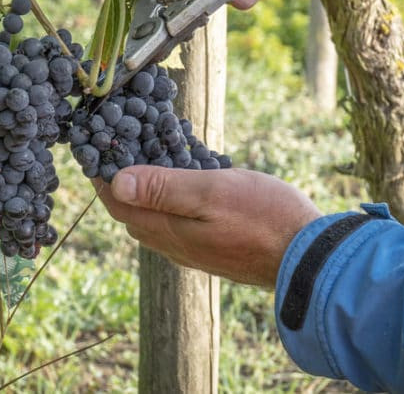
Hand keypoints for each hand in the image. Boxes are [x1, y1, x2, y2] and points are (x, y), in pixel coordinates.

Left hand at [95, 165, 321, 286]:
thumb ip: (164, 189)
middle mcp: (176, 246)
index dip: (102, 177)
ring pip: (157, 220)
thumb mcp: (211, 191)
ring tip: (151, 157)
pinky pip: (180, 224)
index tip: (93, 147)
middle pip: (133, 214)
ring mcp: (196, 251)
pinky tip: (189, 182)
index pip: (119, 205)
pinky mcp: (216, 249)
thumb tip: (117, 183)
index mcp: (168, 230)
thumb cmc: (264, 217)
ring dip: (147, 192)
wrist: (309, 257)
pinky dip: (172, 201)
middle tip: (120, 146)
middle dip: (120, 183)